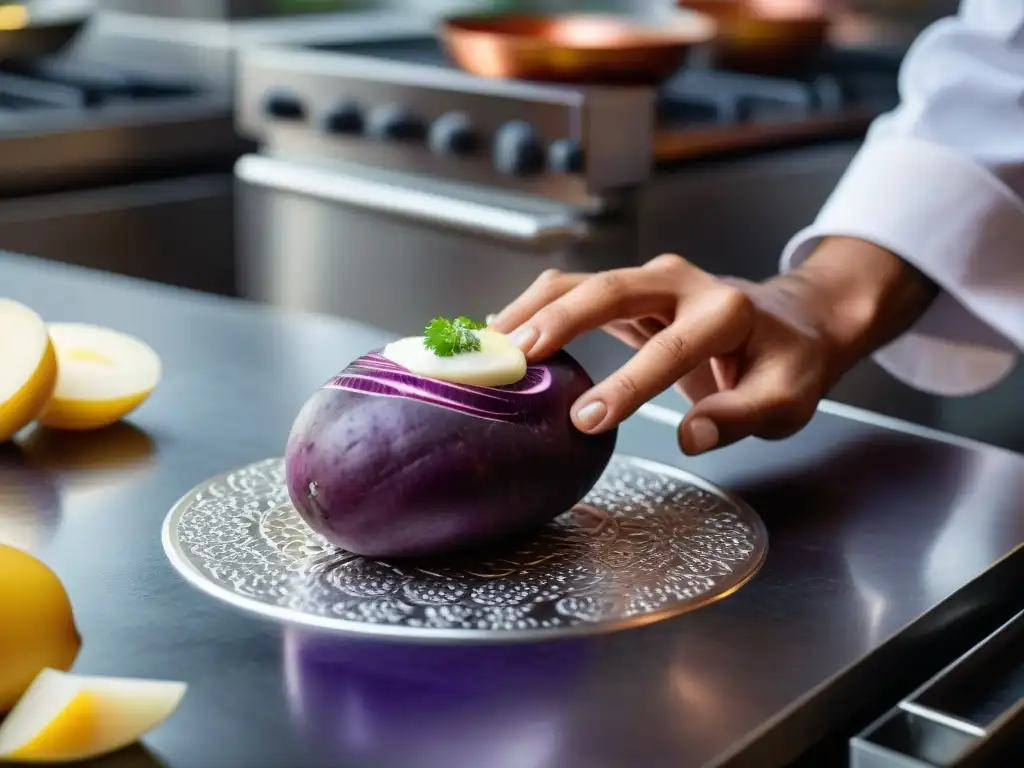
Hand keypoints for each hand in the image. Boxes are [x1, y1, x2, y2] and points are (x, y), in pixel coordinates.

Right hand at [490, 241, 936, 454]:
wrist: (789, 321)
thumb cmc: (788, 363)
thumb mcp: (786, 399)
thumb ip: (740, 417)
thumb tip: (690, 436)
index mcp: (726, 311)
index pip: (671, 348)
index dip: (627, 385)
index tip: (587, 420)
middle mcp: (682, 283)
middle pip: (610, 291)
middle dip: (559, 323)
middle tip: (514, 359)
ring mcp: (651, 281)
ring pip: (582, 282)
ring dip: (534, 310)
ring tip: (489, 343)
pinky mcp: (629, 291)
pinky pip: (575, 291)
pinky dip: (537, 308)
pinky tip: (502, 330)